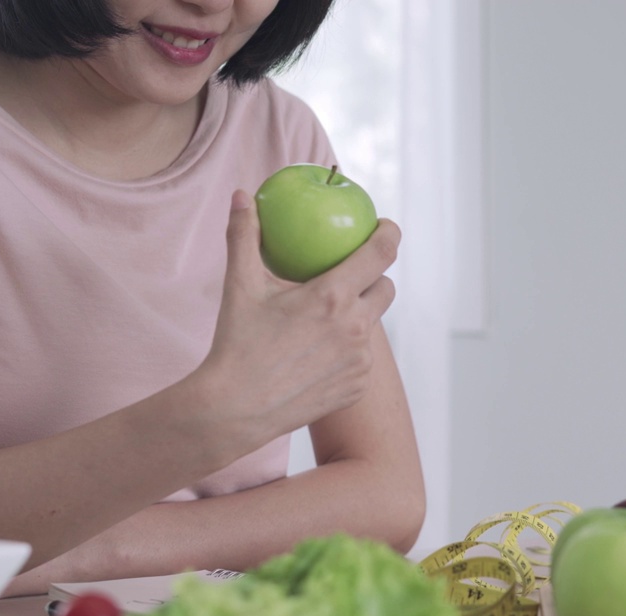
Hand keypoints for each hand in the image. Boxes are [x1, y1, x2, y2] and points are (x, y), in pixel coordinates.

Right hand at [197, 189, 398, 446]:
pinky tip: (320, 353)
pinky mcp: (357, 386)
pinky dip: (347, 350)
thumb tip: (242, 196)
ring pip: (372, 326)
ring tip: (328, 318)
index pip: (381, 253)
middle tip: (352, 275)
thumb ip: (244, 236)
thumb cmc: (237, 344)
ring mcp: (360, 361)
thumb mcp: (240, 287)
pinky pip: (362, 359)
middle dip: (375, 277)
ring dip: (357, 316)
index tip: (384, 227)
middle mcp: (355, 328)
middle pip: (386, 289)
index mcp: (333, 297)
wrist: (235, 409)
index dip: (389, 234)